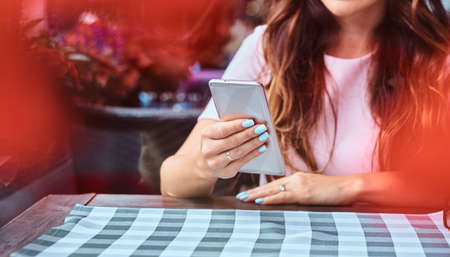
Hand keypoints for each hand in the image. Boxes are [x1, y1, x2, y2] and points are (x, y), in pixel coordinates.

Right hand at [196, 118, 269, 178]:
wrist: (207, 161)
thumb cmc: (218, 139)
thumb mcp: (220, 128)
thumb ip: (234, 122)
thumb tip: (254, 120)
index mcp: (206, 135)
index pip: (223, 130)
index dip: (237, 126)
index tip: (251, 121)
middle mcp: (208, 150)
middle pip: (232, 141)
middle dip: (249, 134)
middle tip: (262, 128)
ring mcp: (216, 163)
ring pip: (238, 152)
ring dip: (253, 144)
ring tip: (264, 136)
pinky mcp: (226, 172)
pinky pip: (242, 162)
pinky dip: (254, 154)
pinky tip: (262, 147)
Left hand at [238, 172, 361, 204]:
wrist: (346, 187)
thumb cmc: (332, 190)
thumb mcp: (313, 187)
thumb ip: (300, 190)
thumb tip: (290, 196)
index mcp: (297, 178)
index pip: (274, 183)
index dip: (261, 188)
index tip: (249, 192)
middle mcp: (295, 179)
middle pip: (270, 185)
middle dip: (254, 191)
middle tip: (240, 195)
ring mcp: (299, 185)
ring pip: (273, 190)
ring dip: (257, 195)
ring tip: (245, 198)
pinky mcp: (303, 193)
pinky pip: (283, 196)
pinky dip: (270, 199)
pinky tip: (261, 202)